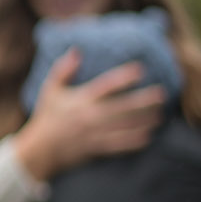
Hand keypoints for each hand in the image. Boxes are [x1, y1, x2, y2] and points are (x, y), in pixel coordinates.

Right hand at [13, 49, 166, 182]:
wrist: (39, 150)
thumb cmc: (46, 117)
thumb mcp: (50, 91)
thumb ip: (63, 70)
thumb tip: (76, 51)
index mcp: (81, 99)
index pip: (106, 85)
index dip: (124, 77)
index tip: (140, 69)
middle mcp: (90, 116)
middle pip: (123, 107)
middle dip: (144, 101)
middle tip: (161, 93)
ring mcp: (95, 134)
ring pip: (126, 126)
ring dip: (144, 121)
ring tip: (159, 114)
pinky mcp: (97, 148)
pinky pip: (120, 145)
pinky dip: (135, 141)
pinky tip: (148, 136)